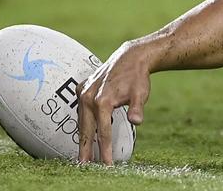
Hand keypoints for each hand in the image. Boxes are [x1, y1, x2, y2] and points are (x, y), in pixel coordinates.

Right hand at [77, 41, 152, 164]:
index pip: (102, 132)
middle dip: (86, 149)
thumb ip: (137, 108)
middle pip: (86, 129)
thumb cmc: (137, 77)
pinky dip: (82, 122)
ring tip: (83, 154)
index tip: (106, 164)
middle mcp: (88, 98)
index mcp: (102, 101)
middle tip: (84, 166)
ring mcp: (83, 93)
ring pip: (81, 120)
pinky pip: (81, 110)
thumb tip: (137, 121)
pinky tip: (85, 133)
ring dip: (82, 137)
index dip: (104, 150)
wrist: (131, 57)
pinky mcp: (82, 89)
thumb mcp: (141, 93)